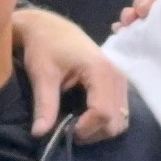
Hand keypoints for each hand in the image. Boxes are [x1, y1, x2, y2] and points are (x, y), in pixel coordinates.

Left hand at [9, 10, 130, 140]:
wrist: (51, 27)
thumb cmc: (45, 46)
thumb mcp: (42, 75)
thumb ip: (44, 105)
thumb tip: (39, 133)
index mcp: (100, 70)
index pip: (103, 112)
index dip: (86, 128)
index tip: (66, 131)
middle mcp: (117, 75)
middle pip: (116, 120)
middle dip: (93, 132)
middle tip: (70, 130)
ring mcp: (121, 79)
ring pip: (121, 119)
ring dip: (100, 129)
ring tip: (77, 124)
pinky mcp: (119, 83)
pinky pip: (119, 111)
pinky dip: (105, 120)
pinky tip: (85, 116)